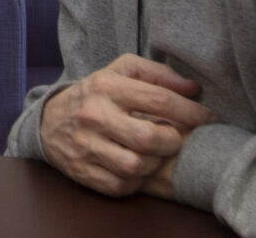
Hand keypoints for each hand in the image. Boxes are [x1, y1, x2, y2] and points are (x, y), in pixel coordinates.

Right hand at [38, 53, 214, 196]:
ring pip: (135, 165)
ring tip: (157, 154)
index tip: (207, 117)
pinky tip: (138, 168)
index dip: (190, 111)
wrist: (48, 122)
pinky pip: (120, 185)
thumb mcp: (120, 71)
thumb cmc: (96, 94)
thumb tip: (193, 88)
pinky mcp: (82, 171)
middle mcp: (94, 115)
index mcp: (106, 86)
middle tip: (177, 139)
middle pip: (148, 137)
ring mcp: (85, 146)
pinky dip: (136, 180)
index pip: (158, 99)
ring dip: (155, 163)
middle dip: (173, 141)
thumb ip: (157, 74)